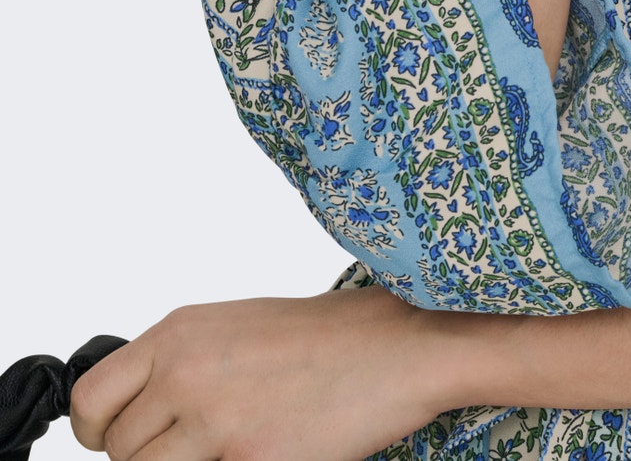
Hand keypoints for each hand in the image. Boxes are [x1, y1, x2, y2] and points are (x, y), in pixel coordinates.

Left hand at [68, 286, 458, 460]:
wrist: (396, 345)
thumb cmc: (325, 337)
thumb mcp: (234, 328)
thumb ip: (179, 364)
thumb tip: (137, 413)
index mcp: (180, 332)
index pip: (89, 400)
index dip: (98, 431)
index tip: (119, 438)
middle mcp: (186, 372)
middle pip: (118, 450)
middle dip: (148, 457)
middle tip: (192, 446)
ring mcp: (216, 421)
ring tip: (224, 449)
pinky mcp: (249, 460)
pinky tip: (258, 452)